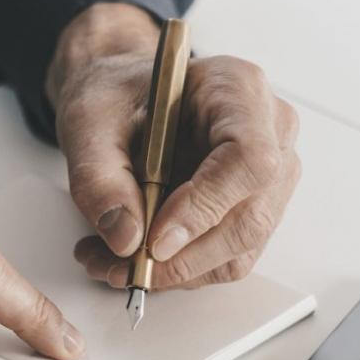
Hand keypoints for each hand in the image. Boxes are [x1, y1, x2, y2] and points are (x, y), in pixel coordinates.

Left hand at [47, 3, 300, 289]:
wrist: (124, 103)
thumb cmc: (117, 97)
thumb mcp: (88, 123)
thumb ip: (99, 178)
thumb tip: (126, 239)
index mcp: (238, 88)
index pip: (248, 159)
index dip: (205, 208)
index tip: (155, 240)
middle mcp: (270, 132)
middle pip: (250, 217)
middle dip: (182, 257)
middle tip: (121, 265)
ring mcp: (271, 176)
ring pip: (240, 248)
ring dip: (176, 270)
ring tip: (113, 262)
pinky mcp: (255, 209)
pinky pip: (227, 257)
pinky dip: (179, 270)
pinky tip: (135, 258)